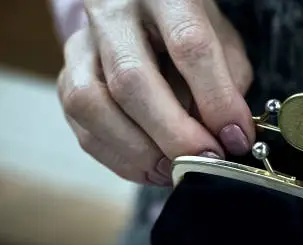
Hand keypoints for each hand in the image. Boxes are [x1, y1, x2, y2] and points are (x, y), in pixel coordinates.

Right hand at [57, 0, 254, 184]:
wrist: (139, 11)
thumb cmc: (188, 28)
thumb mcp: (222, 40)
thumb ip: (228, 83)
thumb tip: (226, 137)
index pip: (188, 45)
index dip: (216, 99)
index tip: (235, 138)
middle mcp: (113, 15)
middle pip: (131, 79)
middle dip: (173, 133)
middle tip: (205, 161)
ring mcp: (82, 46)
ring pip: (93, 105)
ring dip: (140, 152)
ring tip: (176, 170)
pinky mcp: (68, 78)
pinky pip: (84, 128)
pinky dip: (121, 159)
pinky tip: (152, 167)